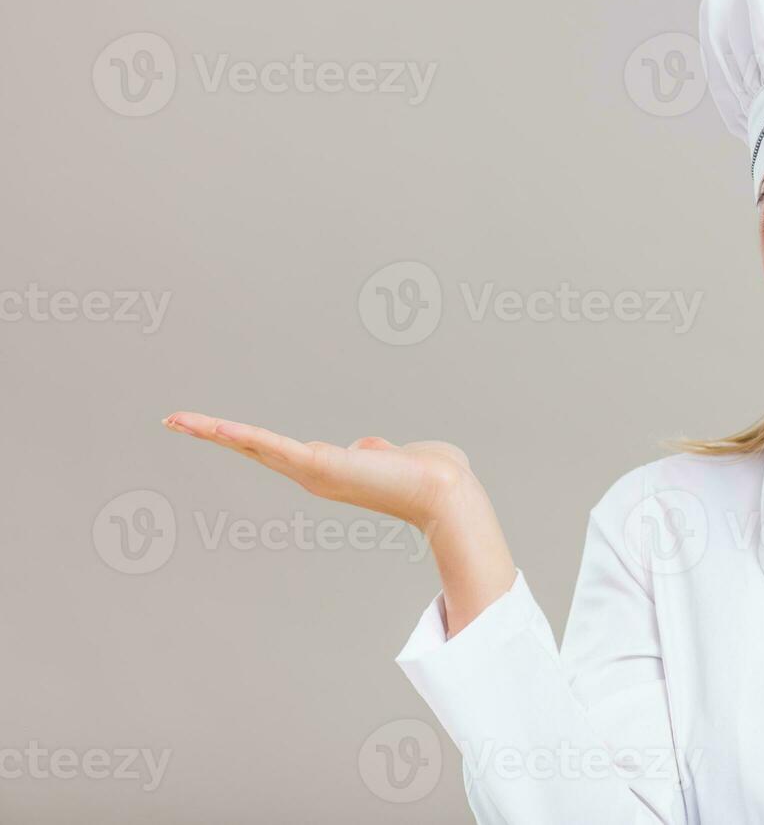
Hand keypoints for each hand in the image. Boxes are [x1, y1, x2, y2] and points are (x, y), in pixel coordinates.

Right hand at [161, 411, 471, 528]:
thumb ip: (374, 452)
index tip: (216, 429)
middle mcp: (314, 473)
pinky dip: (241, 435)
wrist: (444, 490)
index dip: (244, 439)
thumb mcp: (392, 457)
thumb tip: (370, 449)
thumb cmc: (428, 474)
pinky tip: (212, 426)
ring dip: (213, 432)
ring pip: (254, 445)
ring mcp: (313, 470)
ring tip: (177, 420)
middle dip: (213, 434)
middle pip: (253, 447)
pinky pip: (272, 445)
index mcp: (328, 468)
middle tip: (174, 420)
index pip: (276, 449)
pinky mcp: (320, 464)